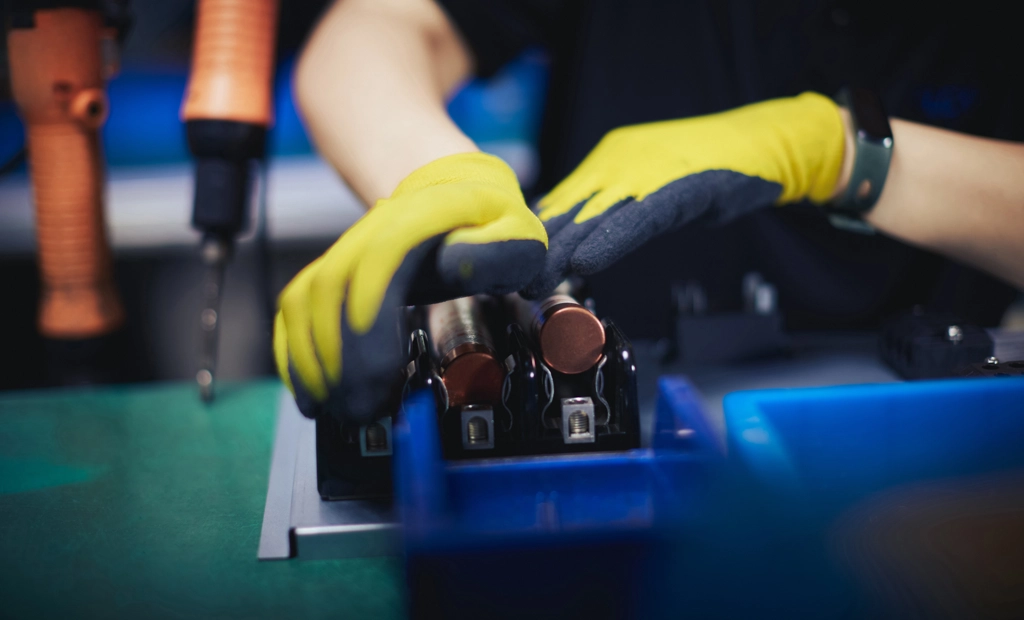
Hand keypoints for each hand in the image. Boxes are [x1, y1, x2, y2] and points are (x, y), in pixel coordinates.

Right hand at [274, 152, 546, 421]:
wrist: (458, 192)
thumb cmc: (494, 223)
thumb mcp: (518, 231)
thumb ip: (501, 250)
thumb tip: (462, 266)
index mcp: (423, 214)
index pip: (382, 256)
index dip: (371, 312)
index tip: (379, 369)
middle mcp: (374, 227)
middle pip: (335, 284)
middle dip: (341, 354)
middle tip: (361, 409)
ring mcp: (347, 248)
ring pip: (306, 298)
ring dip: (312, 358)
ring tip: (335, 409)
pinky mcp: (332, 270)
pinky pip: (295, 308)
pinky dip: (293, 351)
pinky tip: (309, 392)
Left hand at [523, 92, 846, 296]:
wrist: (767, 145)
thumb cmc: (711, 170)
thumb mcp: (651, 189)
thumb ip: (615, 209)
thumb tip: (576, 243)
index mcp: (609, 160)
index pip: (564, 203)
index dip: (538, 238)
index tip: (512, 266)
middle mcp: (620, 162)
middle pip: (571, 212)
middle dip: (541, 250)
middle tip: (509, 281)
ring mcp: (649, 171)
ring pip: (597, 216)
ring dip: (563, 252)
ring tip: (535, 281)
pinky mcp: (681, 187)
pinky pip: (640, 218)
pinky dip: (612, 240)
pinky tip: (587, 262)